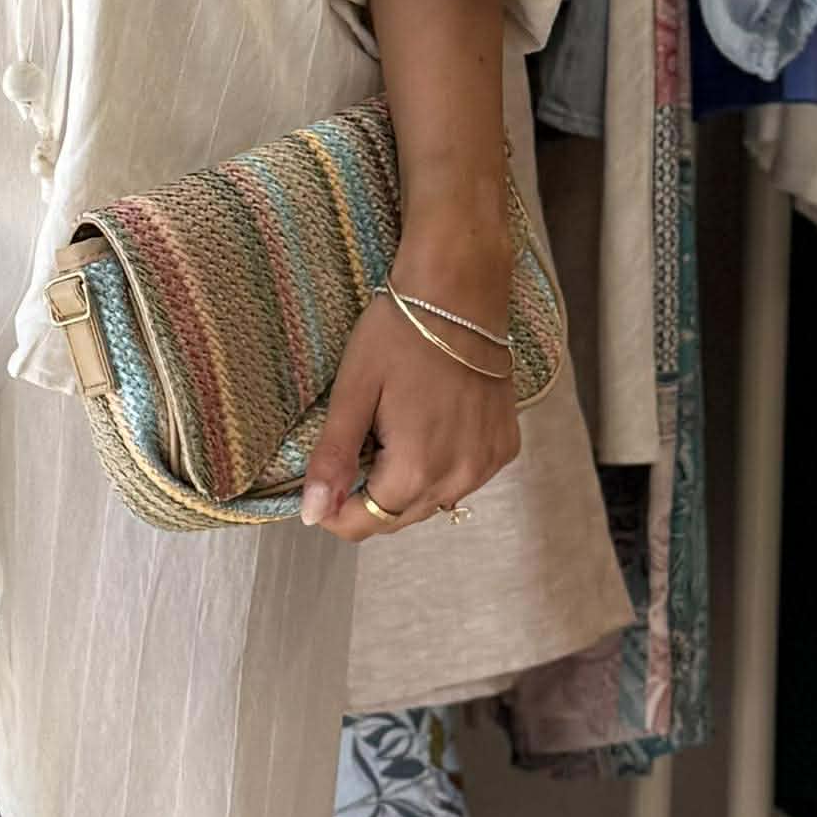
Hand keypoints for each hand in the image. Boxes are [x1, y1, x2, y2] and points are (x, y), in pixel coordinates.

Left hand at [299, 256, 521, 542]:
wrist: (461, 293)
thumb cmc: (399, 333)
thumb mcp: (353, 391)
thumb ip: (333, 458)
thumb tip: (311, 515)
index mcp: (417, 469)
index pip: (365, 523)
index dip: (333, 512)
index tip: (322, 483)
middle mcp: (459, 477)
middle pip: (398, 516)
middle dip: (368, 497)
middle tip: (357, 445)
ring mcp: (487, 464)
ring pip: (432, 501)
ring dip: (405, 484)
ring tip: (393, 432)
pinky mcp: (505, 447)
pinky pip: (463, 478)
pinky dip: (441, 467)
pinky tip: (430, 427)